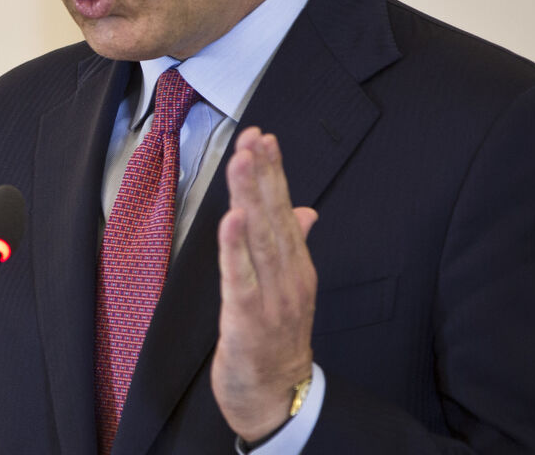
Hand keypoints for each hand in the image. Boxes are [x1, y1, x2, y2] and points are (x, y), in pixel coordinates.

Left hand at [211, 127, 317, 442]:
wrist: (279, 397)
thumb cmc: (277, 338)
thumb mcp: (288, 286)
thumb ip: (292, 244)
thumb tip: (303, 209)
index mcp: (296, 264)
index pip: (284, 208)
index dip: (274, 172)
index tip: (263, 136)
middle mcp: (289, 275)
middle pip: (275, 216)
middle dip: (264, 174)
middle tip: (254, 137)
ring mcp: (272, 296)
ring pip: (260, 239)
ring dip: (251, 198)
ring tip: (243, 161)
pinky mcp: (249, 318)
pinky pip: (241, 277)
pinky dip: (236, 247)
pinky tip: (231, 218)